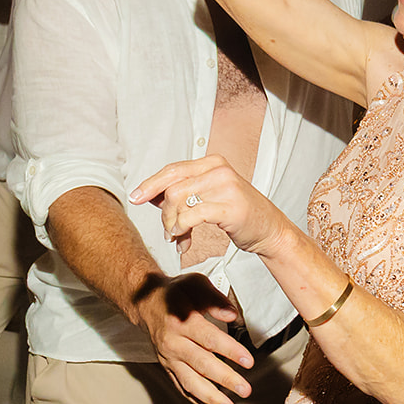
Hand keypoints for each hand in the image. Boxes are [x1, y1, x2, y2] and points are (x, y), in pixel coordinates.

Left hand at [130, 155, 292, 257]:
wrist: (269, 230)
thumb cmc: (238, 214)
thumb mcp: (209, 196)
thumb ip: (184, 192)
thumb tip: (151, 194)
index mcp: (213, 162)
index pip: (172, 170)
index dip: (150, 184)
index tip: (135, 197)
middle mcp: (218, 170)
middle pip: (172, 186)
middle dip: (163, 212)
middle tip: (166, 230)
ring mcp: (226, 186)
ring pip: (179, 201)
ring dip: (172, 224)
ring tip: (177, 237)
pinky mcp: (230, 206)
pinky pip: (191, 216)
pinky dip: (181, 229)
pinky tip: (183, 240)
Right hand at [133, 273, 253, 403]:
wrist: (147, 303)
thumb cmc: (177, 293)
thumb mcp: (196, 284)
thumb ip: (215, 299)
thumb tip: (232, 315)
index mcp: (182, 322)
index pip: (208, 339)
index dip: (229, 350)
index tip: (248, 361)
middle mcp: (173, 343)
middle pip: (201, 364)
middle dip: (225, 379)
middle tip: (245, 389)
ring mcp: (168, 359)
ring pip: (190, 382)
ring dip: (210, 397)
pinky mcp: (167, 368)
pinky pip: (182, 388)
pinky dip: (197, 401)